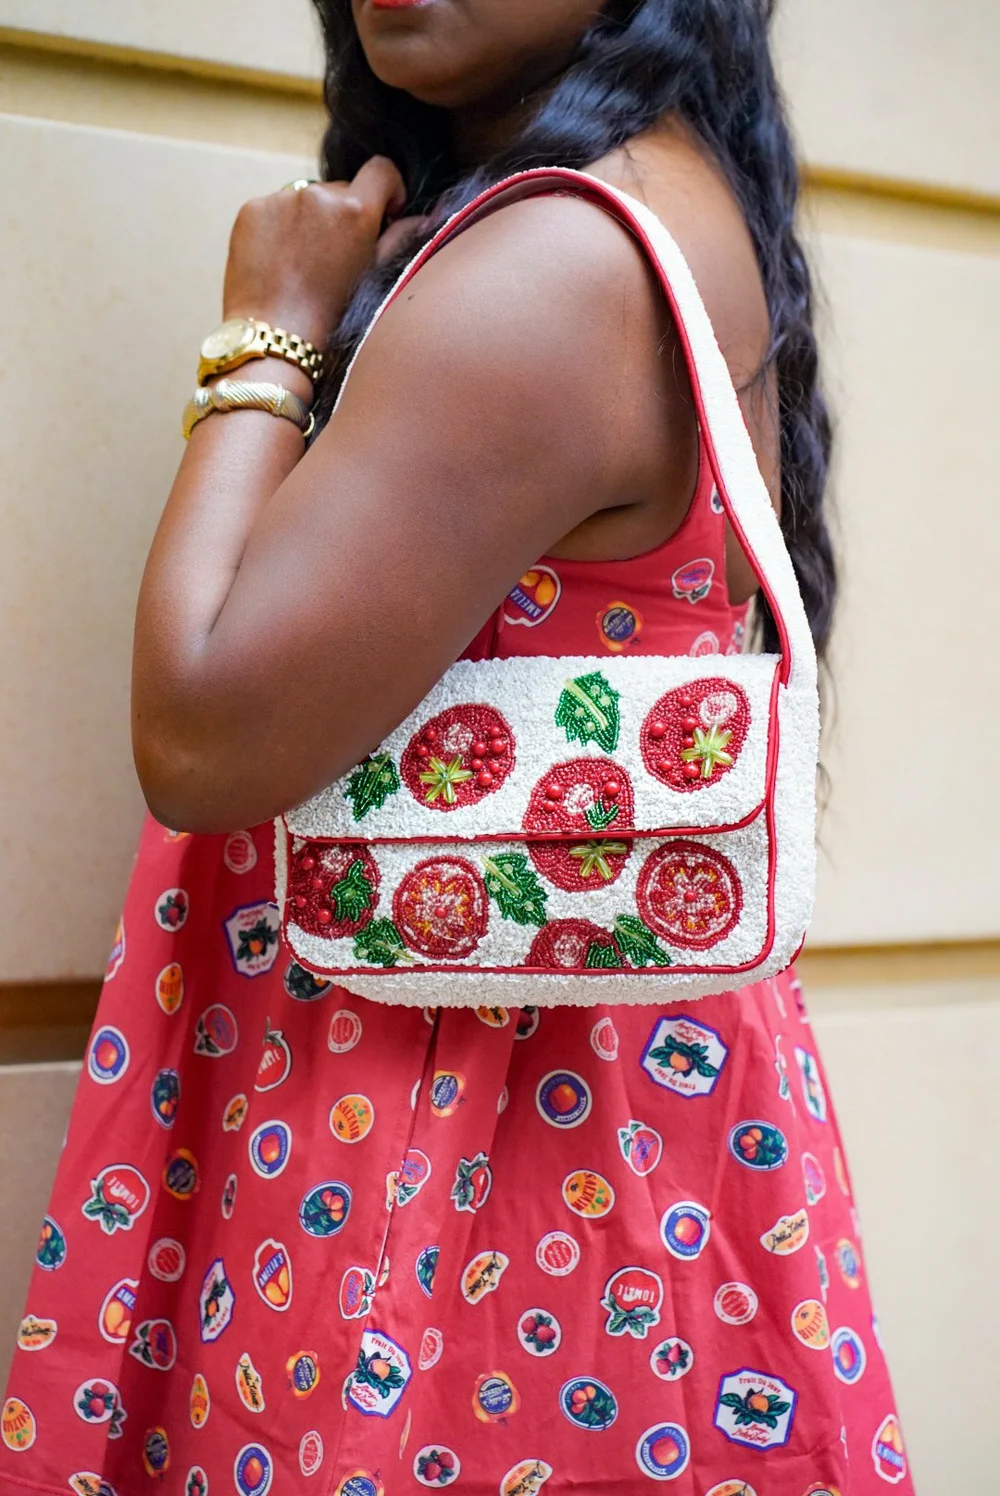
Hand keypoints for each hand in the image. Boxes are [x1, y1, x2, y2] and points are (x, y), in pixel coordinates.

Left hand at [222, 156, 406, 346]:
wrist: (276, 336)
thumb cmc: (331, 317)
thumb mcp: (374, 277)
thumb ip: (401, 239)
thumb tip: (424, 218)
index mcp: (355, 210)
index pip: (381, 170)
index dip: (387, 189)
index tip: (383, 213)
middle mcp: (318, 195)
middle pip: (341, 190)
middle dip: (344, 215)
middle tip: (337, 257)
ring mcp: (281, 199)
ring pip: (307, 199)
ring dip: (311, 221)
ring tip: (304, 264)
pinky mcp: (253, 209)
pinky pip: (275, 208)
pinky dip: (280, 227)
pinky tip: (280, 262)